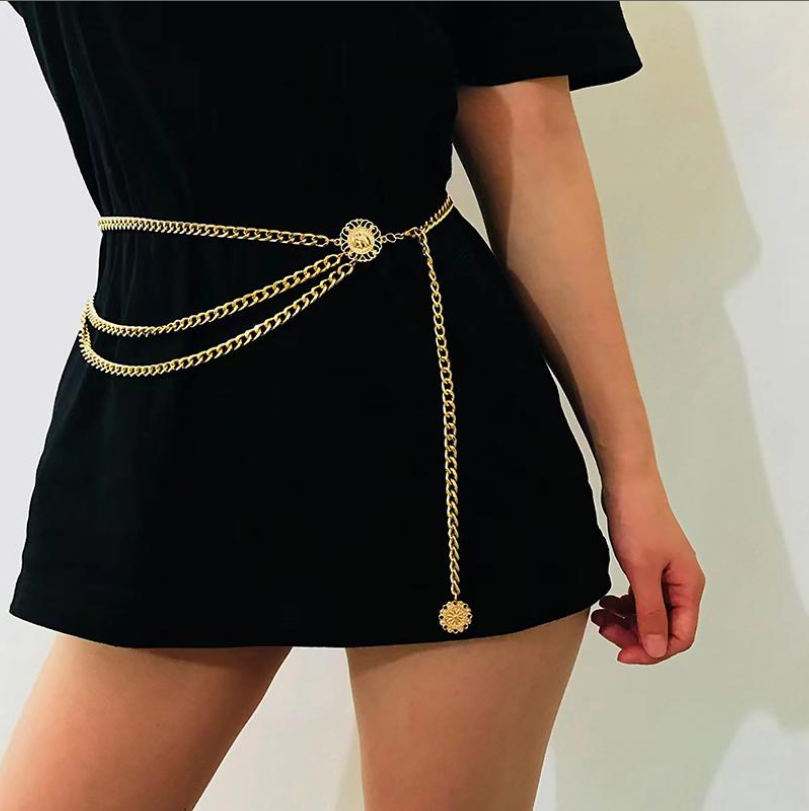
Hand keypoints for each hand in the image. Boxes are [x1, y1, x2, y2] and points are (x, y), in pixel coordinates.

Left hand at [591, 473, 705, 663]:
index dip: (652, 650)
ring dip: (626, 621)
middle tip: (604, 631)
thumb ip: (650, 612)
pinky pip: (640, 597)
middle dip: (634, 635)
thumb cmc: (639, 521)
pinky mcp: (649, 566)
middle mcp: (681, 584)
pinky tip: (606, 603)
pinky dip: (623, 605)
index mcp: (688, 587)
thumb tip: (656, 649)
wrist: (628, 484)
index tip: (622, 652)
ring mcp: (665, 574)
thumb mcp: (642, 572)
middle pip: (663, 628)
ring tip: (600, 616)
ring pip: (649, 613)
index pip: (679, 637)